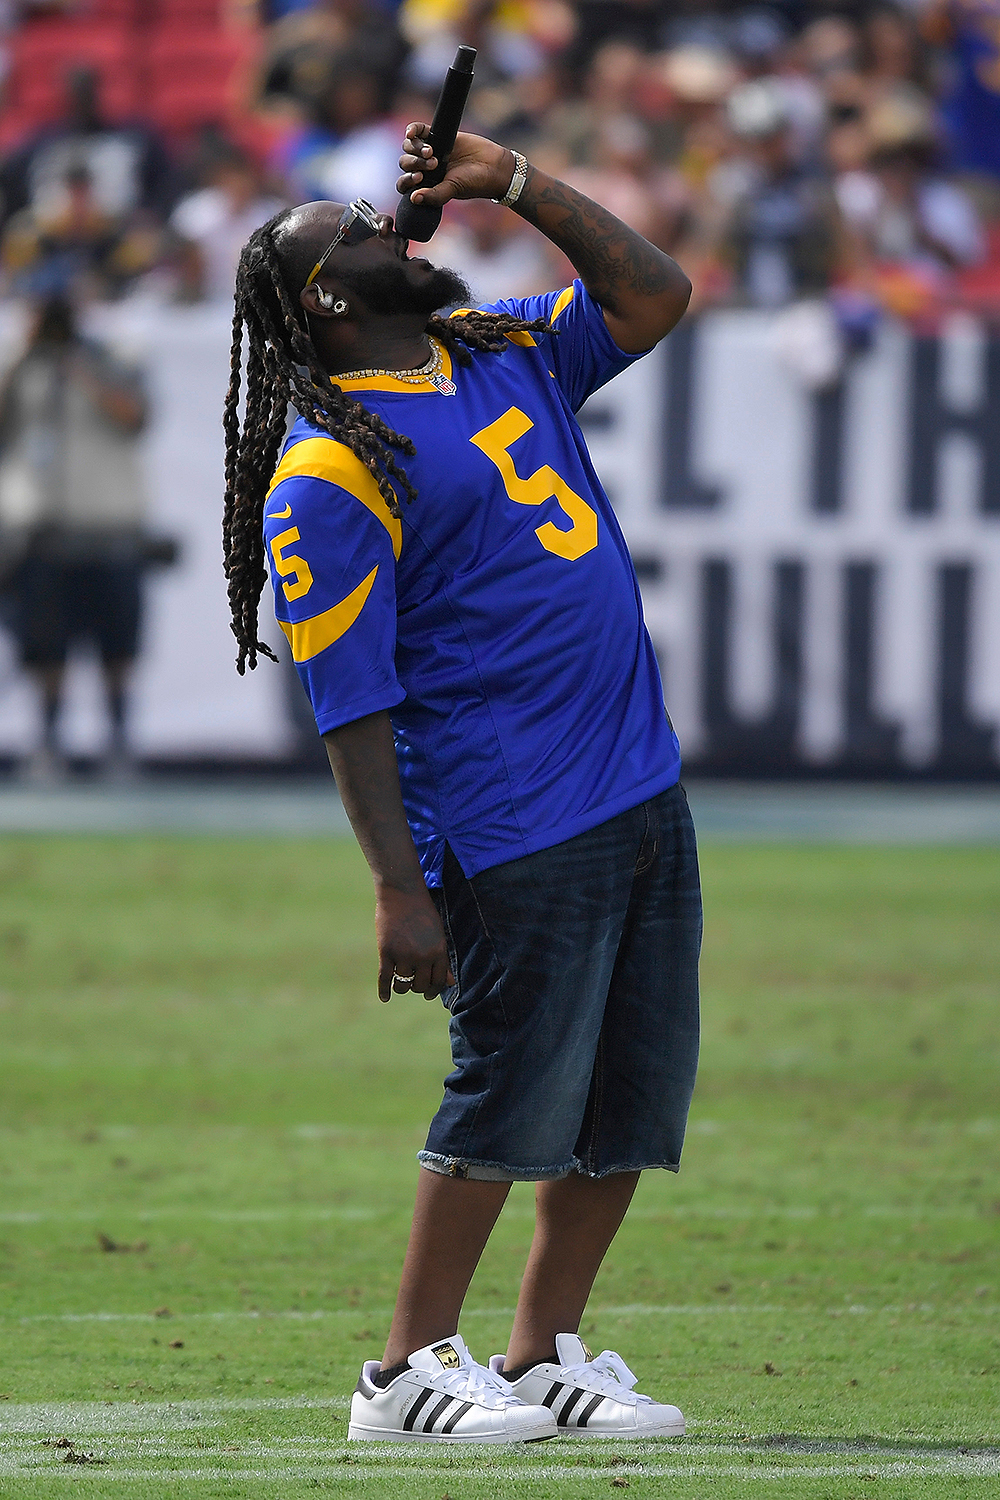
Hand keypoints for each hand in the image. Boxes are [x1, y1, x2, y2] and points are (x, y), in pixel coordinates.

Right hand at [375, 885, 454, 1001]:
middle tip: (413, 984)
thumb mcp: (438, 934)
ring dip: (402, 987)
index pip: (439, 981)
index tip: (429, 993)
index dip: (434, 989)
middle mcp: (423, 956)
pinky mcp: (386, 952)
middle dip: (417, 987)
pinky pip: (385, 979)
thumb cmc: (422, 912)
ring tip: (400, 983)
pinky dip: (384, 991)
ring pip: (403, 985)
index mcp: (439, 951)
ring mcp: (404, 955)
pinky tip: (385, 998)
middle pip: (421, 986)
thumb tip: (450, 983)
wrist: (402, 893)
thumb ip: (442, 959)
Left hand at [397, 123, 515, 208]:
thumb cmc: (474, 183)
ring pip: (409, 147)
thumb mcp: (453, 190)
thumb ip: (435, 195)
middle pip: (405, 163)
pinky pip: (419, 130)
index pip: (405, 184)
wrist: (493, 165)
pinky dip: (413, 130)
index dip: (406, 181)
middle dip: (414, 163)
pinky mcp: (437, 135)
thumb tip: (413, 198)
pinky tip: (411, 132)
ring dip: (415, 148)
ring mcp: (430, 151)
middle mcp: (425, 169)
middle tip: (434, 164)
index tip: (419, 178)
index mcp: (426, 185)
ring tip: (431, 151)